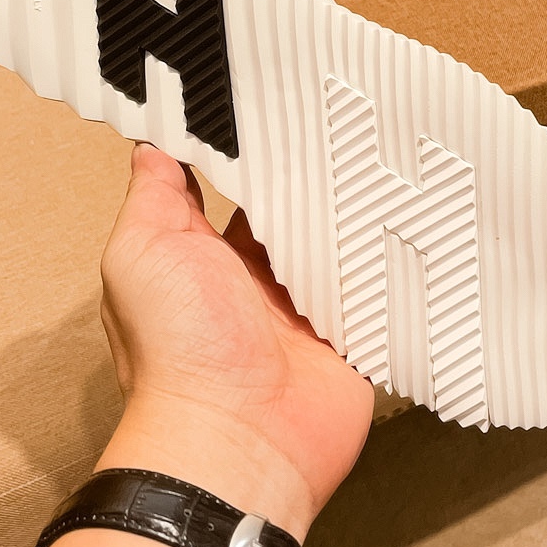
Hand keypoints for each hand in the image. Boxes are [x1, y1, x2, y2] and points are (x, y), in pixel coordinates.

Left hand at [96, 143, 374, 538]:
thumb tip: (152, 150)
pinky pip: (372, 287)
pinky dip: (383, 261)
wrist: (239, 439)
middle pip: (288, 213)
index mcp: (200, 258)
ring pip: (334, 243)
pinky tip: (404, 218)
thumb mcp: (142, 253)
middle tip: (338, 120)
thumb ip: (152, 199)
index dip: (243, 153)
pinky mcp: (346, 335)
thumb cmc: (177, 355)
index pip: (228, 191)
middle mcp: (251, 283)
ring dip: (349, 214)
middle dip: (307, 178)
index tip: (267, 107)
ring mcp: (302, 310)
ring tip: (379, 155)